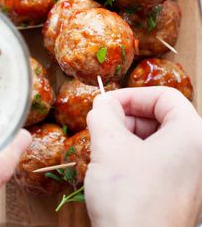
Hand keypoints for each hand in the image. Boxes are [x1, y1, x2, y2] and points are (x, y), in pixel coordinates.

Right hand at [85, 87, 201, 226]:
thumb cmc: (128, 199)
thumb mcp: (108, 146)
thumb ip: (104, 114)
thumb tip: (102, 103)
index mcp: (192, 134)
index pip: (164, 96)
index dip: (132, 95)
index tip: (107, 104)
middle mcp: (199, 153)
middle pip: (162, 116)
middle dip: (128, 116)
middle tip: (103, 124)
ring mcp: (192, 175)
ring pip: (158, 139)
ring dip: (128, 136)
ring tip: (105, 146)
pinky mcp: (181, 191)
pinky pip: (159, 160)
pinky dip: (136, 155)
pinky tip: (115, 165)